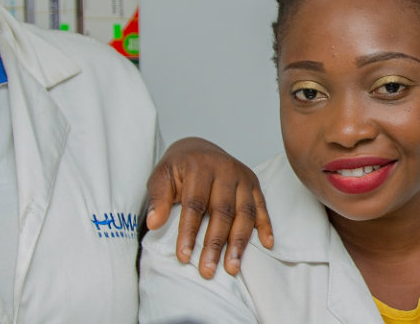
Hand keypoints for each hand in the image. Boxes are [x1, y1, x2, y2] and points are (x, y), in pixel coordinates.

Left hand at [144, 137, 273, 278]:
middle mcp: (225, 169)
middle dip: (215, 244)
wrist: (197, 149)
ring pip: (244, 212)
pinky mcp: (254, 183)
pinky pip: (261, 207)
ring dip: (239, 242)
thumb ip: (157, 199)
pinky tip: (266, 244)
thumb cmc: (178, 168)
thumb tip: (153, 223)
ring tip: (232, 267)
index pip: (194, 204)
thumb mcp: (160, 177)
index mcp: (199, 166)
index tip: (183, 256)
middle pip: (222, 211)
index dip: (189, 231)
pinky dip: (265, 226)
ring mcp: (242, 176)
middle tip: (208, 270)